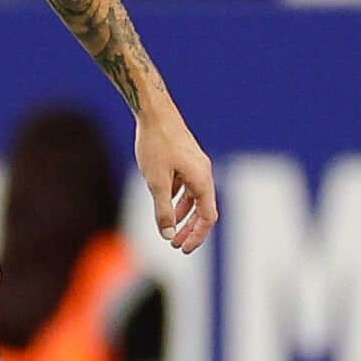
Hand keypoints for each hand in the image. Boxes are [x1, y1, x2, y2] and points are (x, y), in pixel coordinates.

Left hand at [139, 107, 215, 254]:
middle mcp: (204, 173)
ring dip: (182, 213)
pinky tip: (164, 201)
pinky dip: (178, 197)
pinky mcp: (186, 157)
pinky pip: (186, 184)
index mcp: (202, 180)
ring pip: (193, 196)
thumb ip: (163, 211)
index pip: (207, 217)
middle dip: (190, 229)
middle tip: (176, 244)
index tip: (183, 248)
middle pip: (202, 209)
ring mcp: (195, 164)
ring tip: (168, 227)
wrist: (154, 112)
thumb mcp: (156, 183)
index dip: (197, 235)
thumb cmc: (155, 145)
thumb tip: (168, 235)